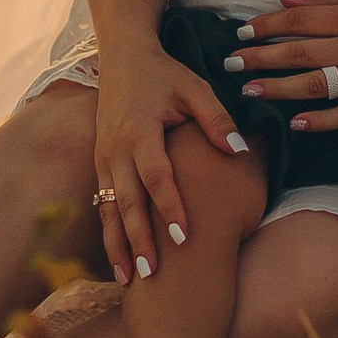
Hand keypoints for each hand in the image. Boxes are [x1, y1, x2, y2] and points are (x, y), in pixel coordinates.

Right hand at [89, 37, 251, 280]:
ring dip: (118, 245)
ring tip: (131, 279)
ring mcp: (103, 159)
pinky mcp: (99, 164)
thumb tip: (239, 149)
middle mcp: (116, 149)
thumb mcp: (194, 88)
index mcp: (140, 130)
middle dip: (139, 239)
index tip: (185, 237)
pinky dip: (109, 233)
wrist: (123, 58)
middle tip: (153, 273)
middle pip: (126, 202)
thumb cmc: (165, 74)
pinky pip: (102, 205)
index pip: (156, 175)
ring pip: (108, 210)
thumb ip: (216, 118)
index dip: (170, 206)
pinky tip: (118, 259)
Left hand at [232, 0, 337, 132]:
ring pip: (315, 86)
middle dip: (260, 59)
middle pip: (299, 54)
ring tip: (249, 93)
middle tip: (230, 65)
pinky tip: (297, 124)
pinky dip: (322, 122)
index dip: (266, 26)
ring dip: (278, 90)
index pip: (299, 21)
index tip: (241, 32)